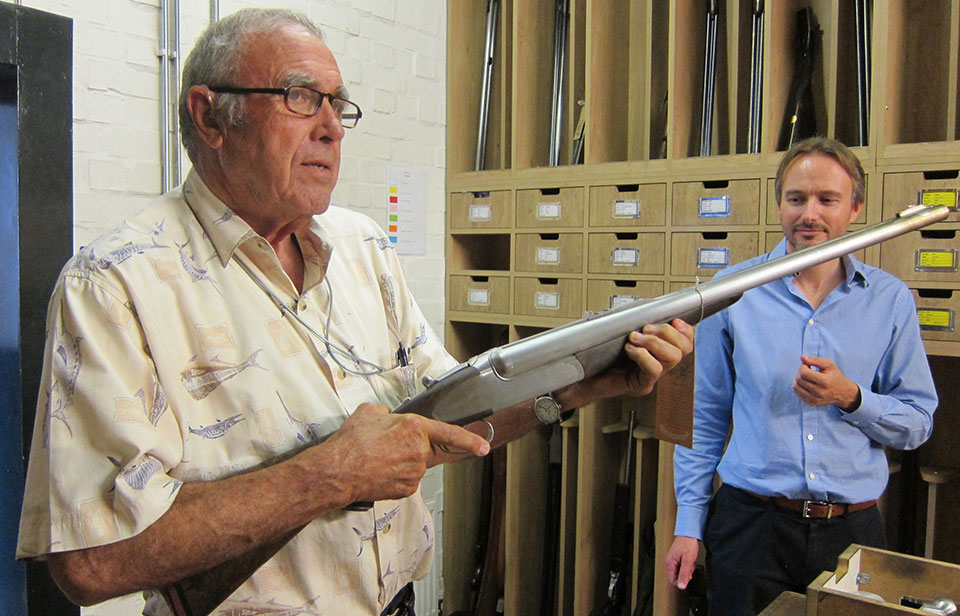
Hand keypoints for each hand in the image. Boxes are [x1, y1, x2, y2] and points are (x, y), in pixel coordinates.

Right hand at [318, 403, 489, 503]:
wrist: (337, 472)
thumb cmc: (351, 443)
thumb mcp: (369, 413)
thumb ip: (387, 413)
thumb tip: (388, 418)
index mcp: (414, 428)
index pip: (449, 433)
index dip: (469, 440)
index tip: (483, 446)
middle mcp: (419, 451)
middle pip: (425, 448)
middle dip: (412, 447)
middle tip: (388, 447)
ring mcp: (414, 473)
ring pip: (415, 464)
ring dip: (402, 461)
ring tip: (377, 459)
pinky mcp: (406, 489)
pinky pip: (407, 478)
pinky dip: (396, 475)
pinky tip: (379, 471)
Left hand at [561, 318, 694, 405]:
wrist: (578, 379)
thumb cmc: (595, 357)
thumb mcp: (619, 335)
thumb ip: (635, 326)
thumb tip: (646, 311)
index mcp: (657, 353)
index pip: (685, 343)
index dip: (685, 330)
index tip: (673, 320)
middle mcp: (658, 366)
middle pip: (683, 350)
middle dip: (666, 333)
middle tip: (645, 329)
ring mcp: (650, 378)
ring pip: (672, 358)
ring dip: (654, 342)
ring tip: (634, 338)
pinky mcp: (639, 386)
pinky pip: (653, 370)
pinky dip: (643, 354)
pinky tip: (630, 350)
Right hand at [665, 535, 698, 589]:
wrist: (689, 533)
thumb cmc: (688, 544)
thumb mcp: (688, 561)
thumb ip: (684, 574)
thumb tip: (681, 586)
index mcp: (669, 564)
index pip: (672, 581)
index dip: (682, 581)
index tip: (688, 575)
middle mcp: (669, 562)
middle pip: (677, 577)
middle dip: (685, 574)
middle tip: (690, 566)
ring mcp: (672, 560)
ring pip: (680, 572)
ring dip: (687, 569)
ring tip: (690, 561)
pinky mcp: (676, 558)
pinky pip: (681, 567)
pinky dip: (687, 565)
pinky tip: (689, 560)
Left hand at [793, 355, 859, 409]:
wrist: (842, 393)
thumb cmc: (834, 376)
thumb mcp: (829, 365)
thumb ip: (815, 360)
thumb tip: (802, 357)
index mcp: (825, 382)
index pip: (804, 373)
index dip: (803, 366)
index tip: (808, 365)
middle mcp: (819, 393)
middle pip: (799, 380)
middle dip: (800, 372)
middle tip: (807, 370)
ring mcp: (814, 399)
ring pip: (795, 387)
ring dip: (798, 379)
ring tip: (806, 377)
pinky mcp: (810, 403)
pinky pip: (797, 393)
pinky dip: (799, 386)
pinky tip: (806, 383)